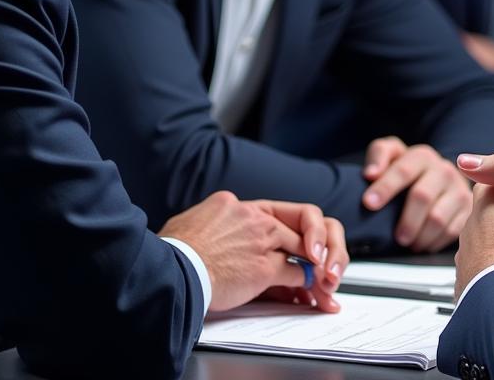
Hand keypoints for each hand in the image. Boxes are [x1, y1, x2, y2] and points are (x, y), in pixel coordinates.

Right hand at [159, 191, 347, 312]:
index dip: (279, 230)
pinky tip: (308, 290)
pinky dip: (306, 282)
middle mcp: (253, 216)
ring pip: (302, 246)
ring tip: (320, 276)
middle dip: (310, 241)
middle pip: (294, 223)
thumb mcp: (190, 222)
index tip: (283, 242)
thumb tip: (202, 228)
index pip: (269, 213)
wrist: (173, 271)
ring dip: (314, 263)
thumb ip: (207, 221)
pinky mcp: (266, 267)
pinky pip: (298, 271)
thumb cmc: (172, 253)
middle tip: (317, 256)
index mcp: (233, 203)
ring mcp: (262, 239)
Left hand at [361, 137, 472, 250]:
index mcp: (422, 156)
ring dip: (420, 236)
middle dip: (406, 220)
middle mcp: (443, 170)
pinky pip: (452, 231)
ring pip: (438, 218)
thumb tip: (371, 173)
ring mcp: (458, 189)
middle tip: (397, 237)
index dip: (385, 187)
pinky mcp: (468, 209)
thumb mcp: (392, 154)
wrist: (440, 177)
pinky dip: (434, 242)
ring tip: (409, 243)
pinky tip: (424, 243)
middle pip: (422, 196)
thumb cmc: (410, 169)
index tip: (369, 203)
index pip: (403, 170)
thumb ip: (379, 155)